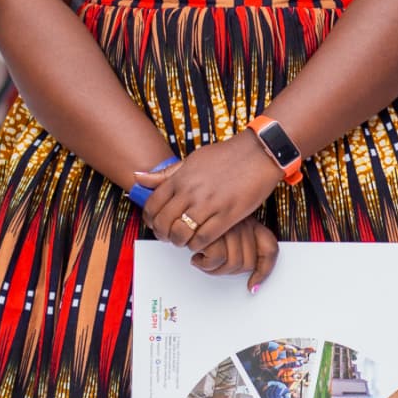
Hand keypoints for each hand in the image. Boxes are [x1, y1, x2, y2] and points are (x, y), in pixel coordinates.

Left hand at [134, 136, 283, 250]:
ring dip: (180, 242)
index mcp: (181, 178)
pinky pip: (204, 238)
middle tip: (169, 236)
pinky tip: (201, 241)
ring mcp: (209, 204)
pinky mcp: (227, 215)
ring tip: (185, 240)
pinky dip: (198, 245)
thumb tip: (138, 177)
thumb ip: (165, 174)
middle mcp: (191, 191)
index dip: (151, 220)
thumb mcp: (192, 160)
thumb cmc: (227, 155)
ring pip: (181, 234)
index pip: (152, 205)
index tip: (156, 224)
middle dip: (163, 234)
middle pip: (163, 222)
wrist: (259, 152)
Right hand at [192, 219, 277, 290]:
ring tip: (203, 259)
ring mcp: (229, 226)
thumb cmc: (197, 228)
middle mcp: (242, 222)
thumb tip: (253, 287)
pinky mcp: (213, 230)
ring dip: (214, 269)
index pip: (270, 248)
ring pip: (233, 264)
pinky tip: (197, 256)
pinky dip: (204, 264)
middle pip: (248, 263)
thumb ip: (238, 255)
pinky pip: (216, 259)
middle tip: (213, 266)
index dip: (264, 270)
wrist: (179, 215)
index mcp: (249, 223)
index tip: (253, 286)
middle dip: (229, 272)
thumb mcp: (221, 240)